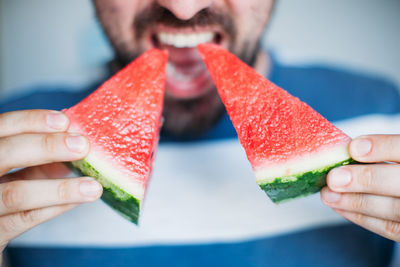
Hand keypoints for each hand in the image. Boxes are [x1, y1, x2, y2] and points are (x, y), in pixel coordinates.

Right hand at [0, 110, 102, 258]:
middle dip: (47, 147)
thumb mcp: (13, 171)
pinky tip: (78, 200)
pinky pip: (24, 220)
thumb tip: (75, 144)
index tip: (64, 121)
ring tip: (93, 186)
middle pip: (5, 153)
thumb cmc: (0, 195)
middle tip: (82, 146)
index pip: (2, 127)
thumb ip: (36, 160)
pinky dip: (54, 208)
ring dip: (61, 189)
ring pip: (16, 194)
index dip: (31, 122)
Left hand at [321, 134, 399, 241]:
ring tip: (328, 195)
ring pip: (395, 210)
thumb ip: (383, 152)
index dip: (383, 147)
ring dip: (356, 202)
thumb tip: (346, 150)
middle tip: (333, 178)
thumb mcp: (399, 156)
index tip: (353, 148)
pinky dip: (363, 218)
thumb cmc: (399, 170)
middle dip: (366, 179)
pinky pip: (391, 228)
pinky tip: (340, 207)